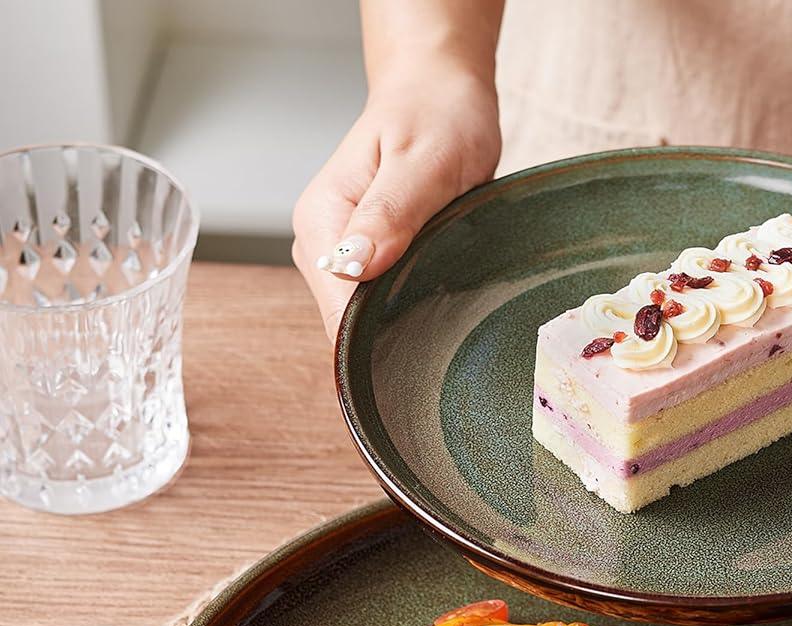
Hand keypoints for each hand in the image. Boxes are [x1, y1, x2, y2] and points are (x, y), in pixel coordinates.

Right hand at [292, 63, 499, 340]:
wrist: (437, 91)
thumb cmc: (436, 116)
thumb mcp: (423, 161)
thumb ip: (390, 213)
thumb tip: (357, 265)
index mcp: (322, 221)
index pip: (340, 313)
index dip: (379, 342)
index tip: (425, 347)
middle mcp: (322, 244)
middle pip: (349, 328)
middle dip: (393, 339)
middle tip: (447, 332)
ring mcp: (340, 256)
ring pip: (364, 323)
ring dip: (403, 327)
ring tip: (444, 312)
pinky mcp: (363, 261)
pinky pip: (379, 306)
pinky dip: (407, 312)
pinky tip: (434, 304)